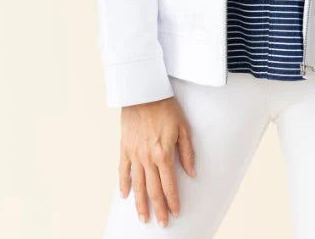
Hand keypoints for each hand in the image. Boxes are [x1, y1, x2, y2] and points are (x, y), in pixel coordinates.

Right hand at [119, 96, 195, 226]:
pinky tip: (125, 196)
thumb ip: (187, 152)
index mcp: (164, 154)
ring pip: (137, 185)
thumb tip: (192, 173)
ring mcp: (134, 154)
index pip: (169, 185)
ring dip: (140, 204)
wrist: (143, 92)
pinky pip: (123, 171)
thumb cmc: (166, 107)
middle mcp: (147, 158)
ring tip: (143, 218)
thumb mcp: (183, 127)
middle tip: (161, 224)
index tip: (176, 212)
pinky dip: (123, 184)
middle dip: (158, 209)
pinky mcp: (124, 148)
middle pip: (153, 190)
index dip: (173, 201)